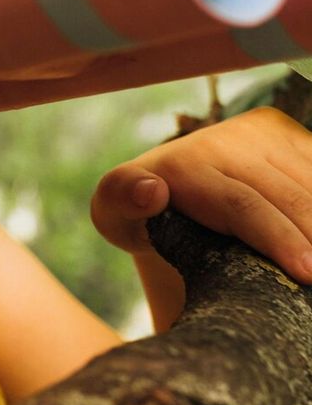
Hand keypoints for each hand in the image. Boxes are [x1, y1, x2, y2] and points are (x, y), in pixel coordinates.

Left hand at [91, 106, 311, 283]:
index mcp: (184, 162)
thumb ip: (121, 201)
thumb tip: (151, 190)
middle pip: (285, 195)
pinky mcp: (284, 133)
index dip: (277, 238)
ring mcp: (258, 132)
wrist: (162, 183)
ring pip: (307, 181)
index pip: (242, 205)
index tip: (305, 272)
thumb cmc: (137, 212)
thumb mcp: (113, 213)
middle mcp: (225, 139)